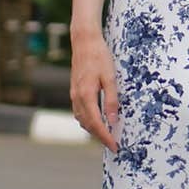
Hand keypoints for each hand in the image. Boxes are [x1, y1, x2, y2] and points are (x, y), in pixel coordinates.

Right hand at [69, 31, 119, 152]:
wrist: (84, 42)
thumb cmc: (99, 57)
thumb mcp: (110, 77)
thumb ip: (111, 100)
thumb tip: (113, 121)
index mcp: (86, 95)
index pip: (96, 123)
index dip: (105, 137)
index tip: (114, 146)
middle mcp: (77, 97)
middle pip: (87, 125)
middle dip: (100, 137)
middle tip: (113, 145)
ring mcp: (74, 94)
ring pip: (82, 119)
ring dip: (93, 130)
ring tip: (106, 136)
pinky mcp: (74, 91)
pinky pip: (79, 112)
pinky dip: (88, 121)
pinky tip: (96, 121)